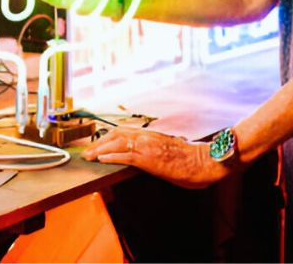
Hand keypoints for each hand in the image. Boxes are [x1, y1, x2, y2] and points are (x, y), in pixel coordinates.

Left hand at [81, 127, 229, 188]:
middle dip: (100, 143)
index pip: (125, 131)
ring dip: (101, 149)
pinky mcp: (150, 159)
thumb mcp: (170, 150)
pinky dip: (112, 156)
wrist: (204, 162)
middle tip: (87, 152)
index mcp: (152, 135)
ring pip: (119, 142)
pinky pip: (127, 156)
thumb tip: (148, 155)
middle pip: (117, 134)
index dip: (108, 137)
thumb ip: (157, 149)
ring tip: (89, 156)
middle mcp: (148, 137)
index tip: (98, 143)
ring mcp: (149, 147)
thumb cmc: (191, 159)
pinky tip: (102, 160)